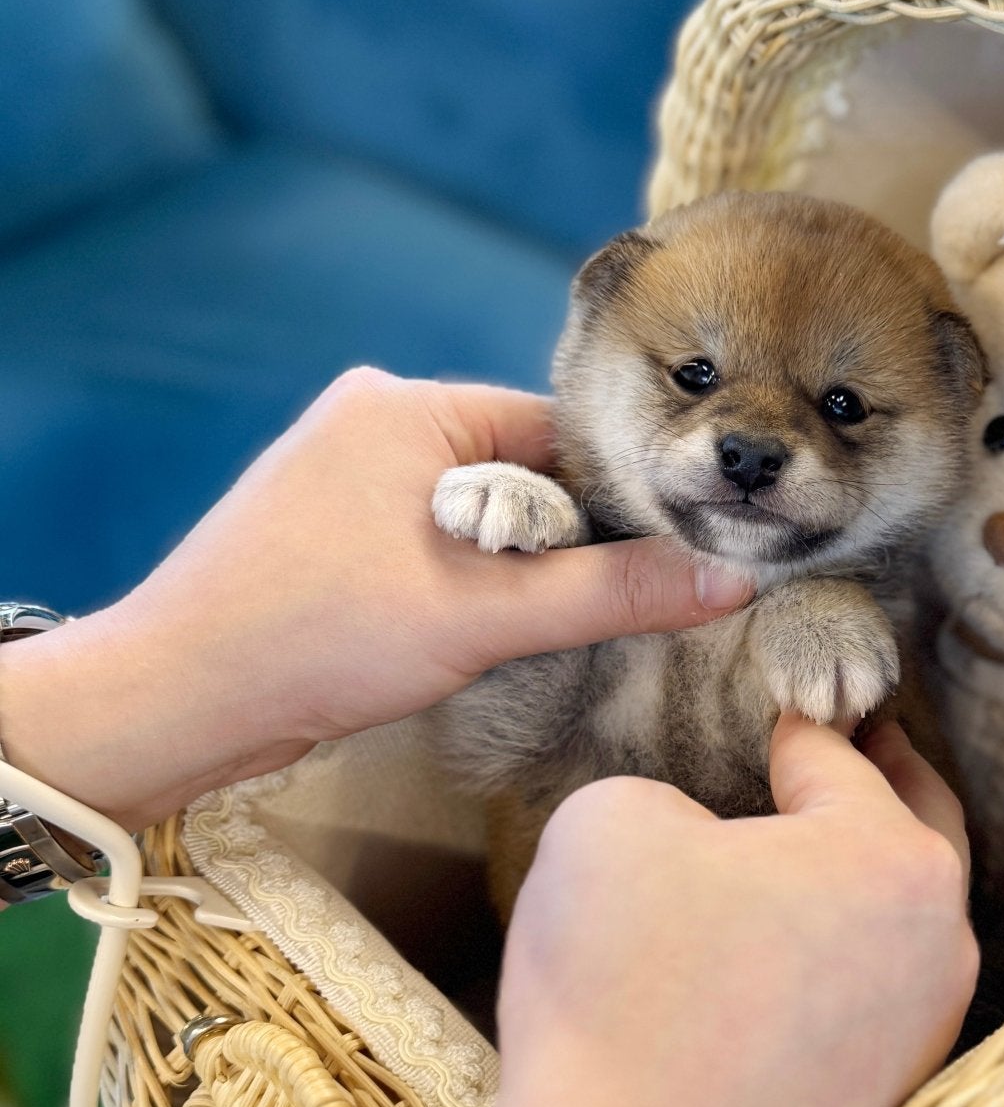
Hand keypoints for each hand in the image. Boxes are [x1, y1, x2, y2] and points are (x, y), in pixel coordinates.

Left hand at [0, 368, 752, 827]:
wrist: (171, 702)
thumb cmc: (314, 640)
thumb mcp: (484, 616)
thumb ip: (612, 593)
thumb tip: (729, 579)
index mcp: (405, 404)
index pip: (558, 434)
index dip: (618, 501)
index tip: (666, 561)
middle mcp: (371, 420)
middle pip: (522, 474)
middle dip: (562, 544)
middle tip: (602, 611)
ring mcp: (341, 474)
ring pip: (478, 516)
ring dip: (512, 573)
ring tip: (525, 631)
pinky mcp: (325, 531)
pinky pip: (431, 542)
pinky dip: (462, 586)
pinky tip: (468, 636)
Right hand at [223, 716, 975, 1106]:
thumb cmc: (623, 998)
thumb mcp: (609, 821)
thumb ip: (667, 793)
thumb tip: (695, 838)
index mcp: (894, 856)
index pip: (836, 754)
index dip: (788, 718)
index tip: (777, 696)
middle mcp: (936, 944)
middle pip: (909, 832)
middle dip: (878, 781)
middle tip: (854, 739)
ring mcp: (919, 1037)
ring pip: (893, 922)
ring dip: (853, 881)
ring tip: (799, 849)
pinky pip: (864, 1000)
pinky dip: (832, 962)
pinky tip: (773, 958)